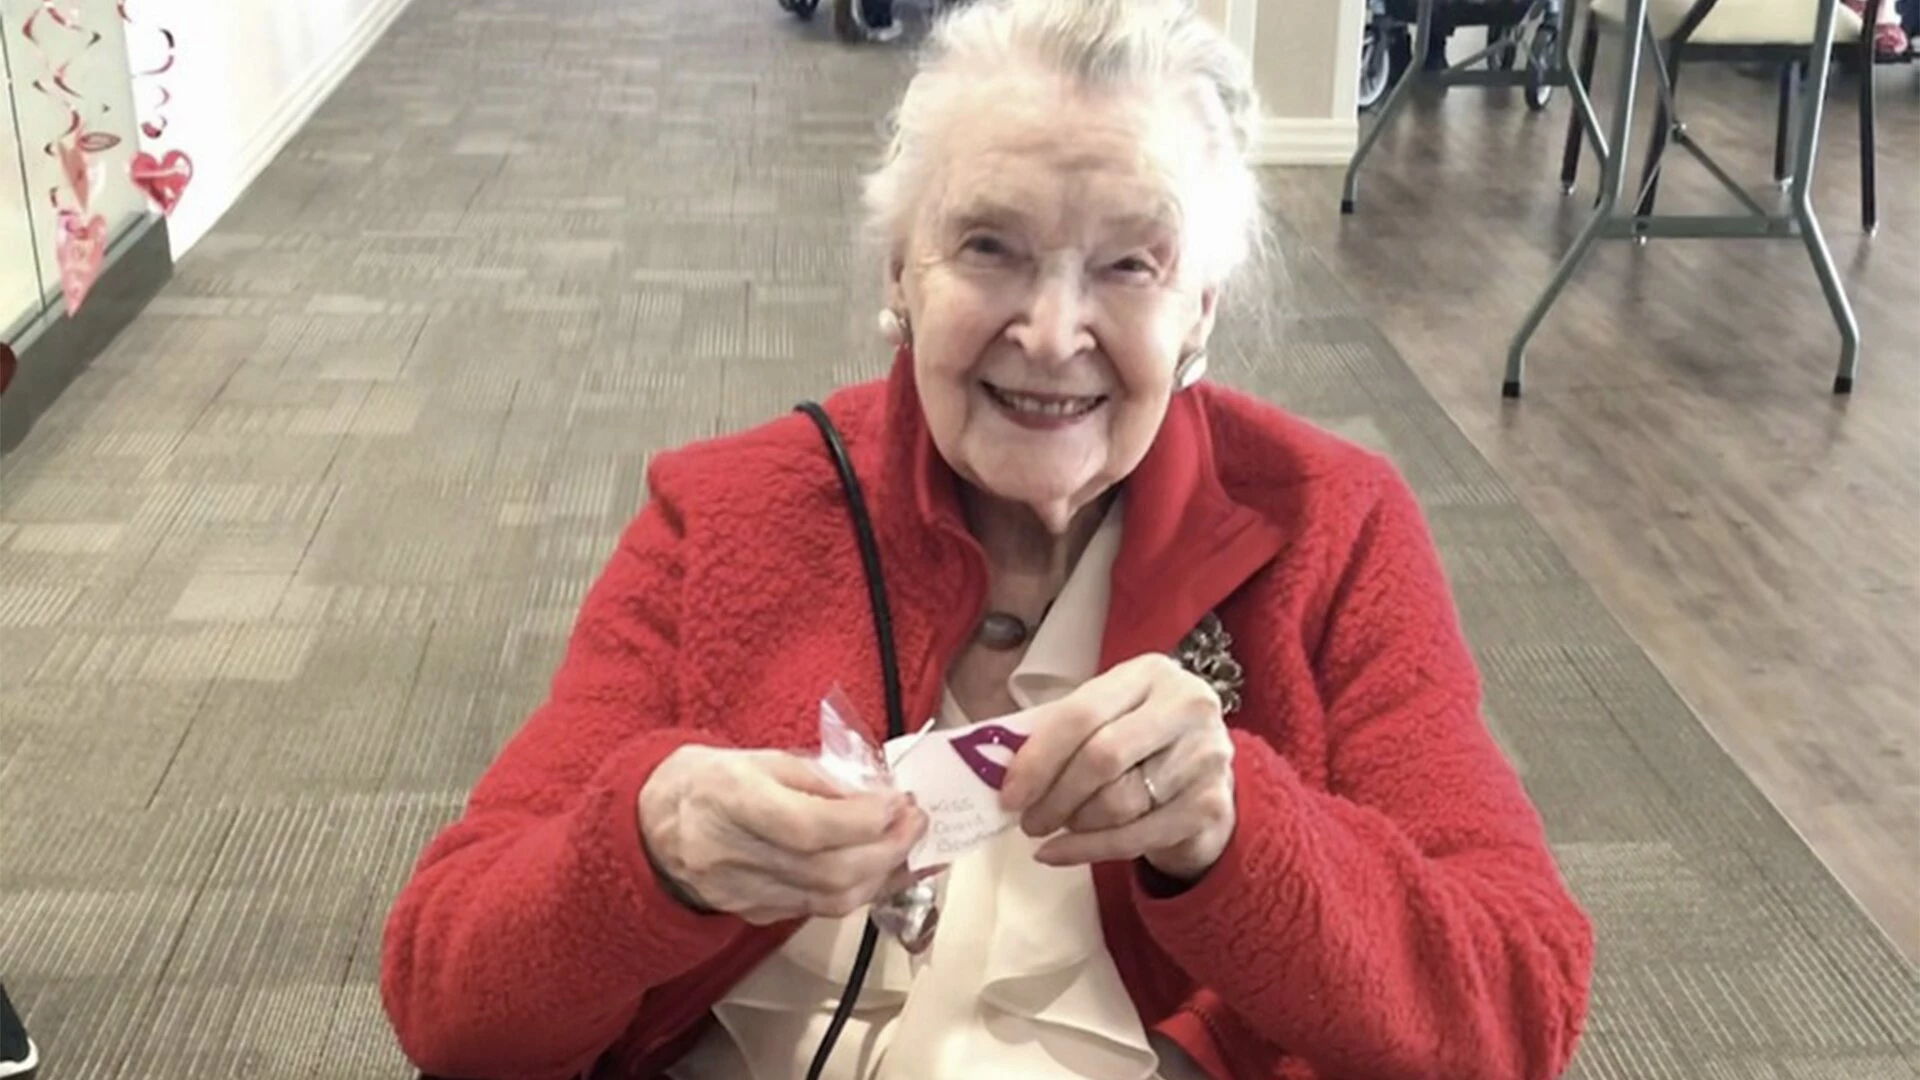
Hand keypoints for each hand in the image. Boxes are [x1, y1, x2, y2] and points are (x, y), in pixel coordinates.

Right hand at [639, 746, 926, 924]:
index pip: (806, 826)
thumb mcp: (763, 757)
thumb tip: (879, 797)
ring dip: (881, 875)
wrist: (654, 824)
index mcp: (729, 798)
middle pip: (826, 871)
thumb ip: (820, 778)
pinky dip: (858, 891)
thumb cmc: (712, 781)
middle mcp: (731, 852)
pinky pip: (816, 910)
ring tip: (907, 846)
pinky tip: (879, 868)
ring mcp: (740, 892)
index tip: (897, 802)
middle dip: (886, 850)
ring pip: (828, 901)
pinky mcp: (752, 914)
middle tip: (916, 823)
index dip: (863, 819)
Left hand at [999, 654, 1235, 881]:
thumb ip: (1059, 730)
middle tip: (1027, 819)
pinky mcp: (1211, 805)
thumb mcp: (1106, 717)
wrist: (1204, 776)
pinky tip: (1057, 852)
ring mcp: (1206, 756)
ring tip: (1055, 824)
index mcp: (1150, 673)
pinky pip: (1135, 837)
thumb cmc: (1139, 741)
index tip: (1009, 793)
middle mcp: (1187, 706)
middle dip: (1054, 796)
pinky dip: (1087, 851)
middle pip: (1102, 758)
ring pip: (1119, 802)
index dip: (1038, 757)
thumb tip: (995, 764)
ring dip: (1073, 823)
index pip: (1082, 713)